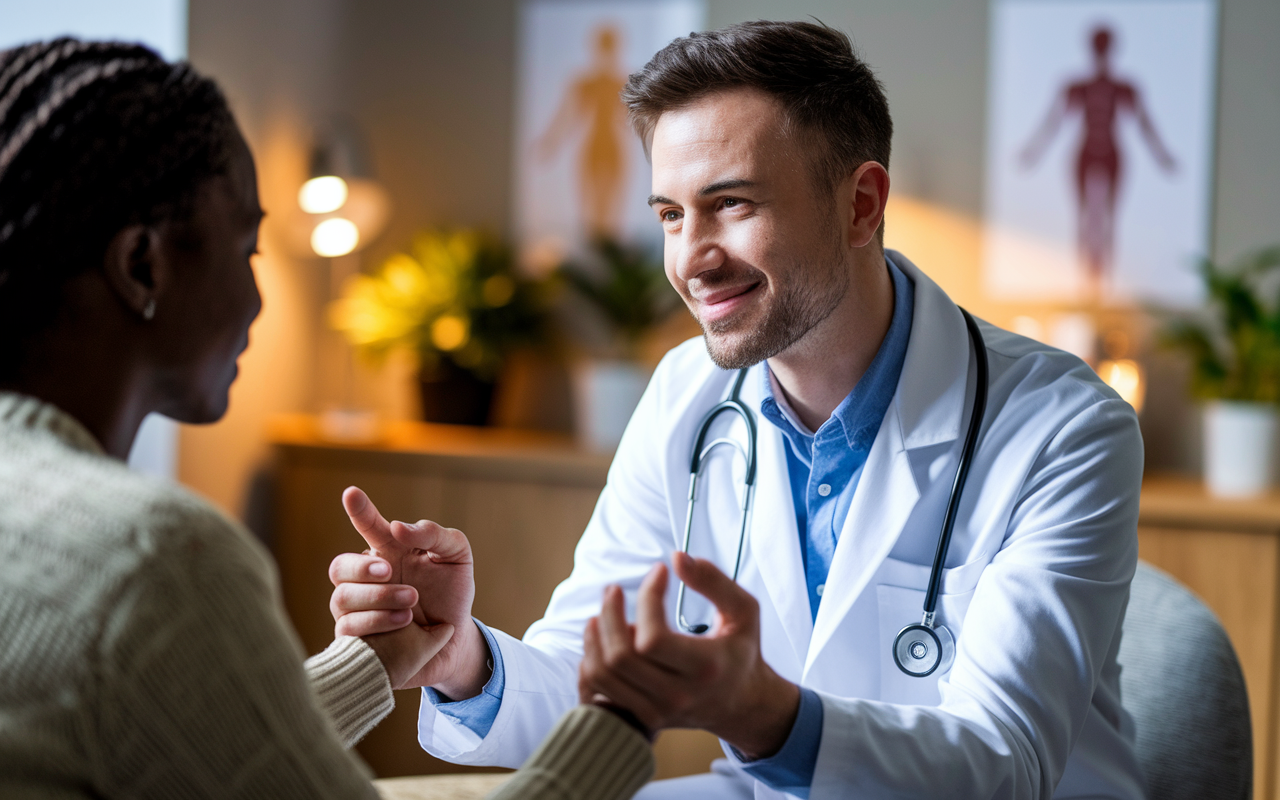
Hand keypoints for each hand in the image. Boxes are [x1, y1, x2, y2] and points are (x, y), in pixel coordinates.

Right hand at [328, 487, 491, 698]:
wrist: (454, 639)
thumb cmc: (451, 593)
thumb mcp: (456, 556)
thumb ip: (435, 535)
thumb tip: (398, 528)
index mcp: (388, 552)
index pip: (368, 527)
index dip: (359, 511)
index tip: (351, 493)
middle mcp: (365, 579)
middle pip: (339, 567)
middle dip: (361, 567)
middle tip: (388, 570)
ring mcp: (356, 610)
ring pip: (342, 598)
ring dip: (379, 598)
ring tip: (412, 603)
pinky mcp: (357, 639)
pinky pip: (348, 629)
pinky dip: (377, 622)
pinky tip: (404, 622)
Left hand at [577, 551, 800, 759]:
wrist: (744, 704)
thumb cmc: (742, 650)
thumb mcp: (744, 610)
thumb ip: (714, 581)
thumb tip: (676, 557)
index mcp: (705, 668)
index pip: (653, 638)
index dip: (647, 598)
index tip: (659, 572)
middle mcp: (679, 694)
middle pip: (621, 657)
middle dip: (610, 614)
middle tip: (613, 589)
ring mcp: (659, 711)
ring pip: (604, 675)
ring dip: (596, 638)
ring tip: (602, 613)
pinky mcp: (644, 718)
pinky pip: (600, 691)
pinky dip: (593, 662)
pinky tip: (603, 641)